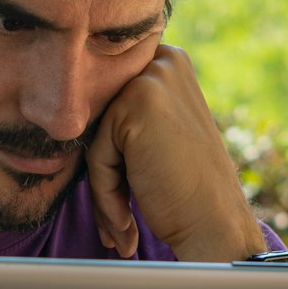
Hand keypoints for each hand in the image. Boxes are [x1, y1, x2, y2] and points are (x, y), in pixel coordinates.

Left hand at [85, 44, 265, 262]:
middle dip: (104, 174)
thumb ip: (127, 113)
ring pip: (96, 141)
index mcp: (170, 61)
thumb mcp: (160, 133)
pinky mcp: (135, 105)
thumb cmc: (187, 190)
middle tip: (116, 222)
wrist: (216, 225)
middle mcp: (163, 61)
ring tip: (122, 227)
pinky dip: (105, 195)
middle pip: (103, 122)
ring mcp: (150, 80)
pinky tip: (127, 223)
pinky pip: (96, 156)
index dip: (110, 154)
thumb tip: (71, 112)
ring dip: (104, 192)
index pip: (111, 105)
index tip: (120, 197)